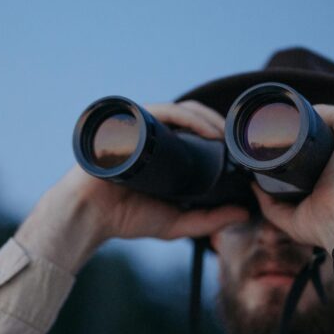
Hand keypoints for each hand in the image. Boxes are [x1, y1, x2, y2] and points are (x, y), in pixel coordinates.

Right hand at [16, 101, 248, 271]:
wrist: (88, 217)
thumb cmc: (125, 218)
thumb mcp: (176, 222)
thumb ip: (209, 220)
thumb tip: (244, 213)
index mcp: (162, 151)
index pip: (194, 131)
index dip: (218, 133)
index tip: (239, 148)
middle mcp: (150, 135)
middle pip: (189, 116)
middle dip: (216, 122)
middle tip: (236, 140)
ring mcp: (137, 128)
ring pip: (177, 110)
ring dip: (204, 118)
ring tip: (222, 135)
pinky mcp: (125, 125)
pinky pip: (157, 112)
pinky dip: (182, 117)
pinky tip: (201, 129)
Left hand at [251, 105, 333, 251]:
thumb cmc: (331, 228)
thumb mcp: (297, 217)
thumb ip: (274, 205)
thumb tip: (254, 187)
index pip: (333, 147)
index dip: (307, 148)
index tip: (283, 153)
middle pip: (329, 132)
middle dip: (302, 135)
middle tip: (275, 144)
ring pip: (328, 121)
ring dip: (302, 123)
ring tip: (276, 132)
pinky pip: (330, 112)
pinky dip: (306, 113)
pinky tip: (287, 120)